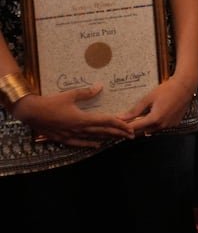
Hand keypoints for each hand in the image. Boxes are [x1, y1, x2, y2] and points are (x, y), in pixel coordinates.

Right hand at [10, 87, 133, 146]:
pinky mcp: (63, 138)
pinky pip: (79, 143)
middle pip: (103, 132)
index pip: (105, 121)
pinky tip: (96, 145)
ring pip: (93, 138)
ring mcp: (71, 135)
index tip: (130, 126)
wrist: (30, 112)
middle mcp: (79, 129)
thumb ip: (86, 92)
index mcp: (82, 119)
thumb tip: (100, 86)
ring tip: (118, 139)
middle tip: (130, 135)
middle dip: (118, 133)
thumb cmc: (50, 102)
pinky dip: (89, 144)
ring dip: (107, 138)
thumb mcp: (70, 95)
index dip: (119, 124)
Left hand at [122, 76, 197, 133]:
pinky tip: (154, 115)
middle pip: (143, 131)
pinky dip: (155, 124)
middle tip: (128, 121)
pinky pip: (161, 127)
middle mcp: (162, 125)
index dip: (126, 127)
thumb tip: (122, 117)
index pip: (135, 127)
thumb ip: (135, 110)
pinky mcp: (174, 123)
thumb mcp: (148, 98)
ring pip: (152, 130)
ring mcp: (169, 125)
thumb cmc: (167, 90)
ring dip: (145, 126)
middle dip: (135, 128)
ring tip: (140, 118)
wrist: (185, 87)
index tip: (119, 126)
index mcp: (155, 119)